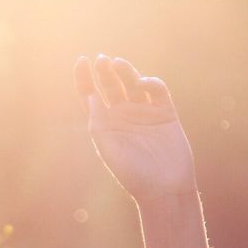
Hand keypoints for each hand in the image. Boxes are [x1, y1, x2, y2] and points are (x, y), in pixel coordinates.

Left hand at [75, 54, 196, 201]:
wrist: (164, 187)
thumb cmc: (132, 173)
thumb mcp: (108, 149)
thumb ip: (98, 123)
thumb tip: (90, 96)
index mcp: (105, 124)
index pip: (90, 95)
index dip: (84, 77)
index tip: (82, 61)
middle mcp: (123, 115)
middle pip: (110, 85)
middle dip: (105, 71)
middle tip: (102, 59)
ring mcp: (144, 112)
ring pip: (133, 83)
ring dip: (126, 71)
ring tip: (117, 63)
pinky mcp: (165, 112)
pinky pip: (157, 90)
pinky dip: (150, 82)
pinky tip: (143, 83)